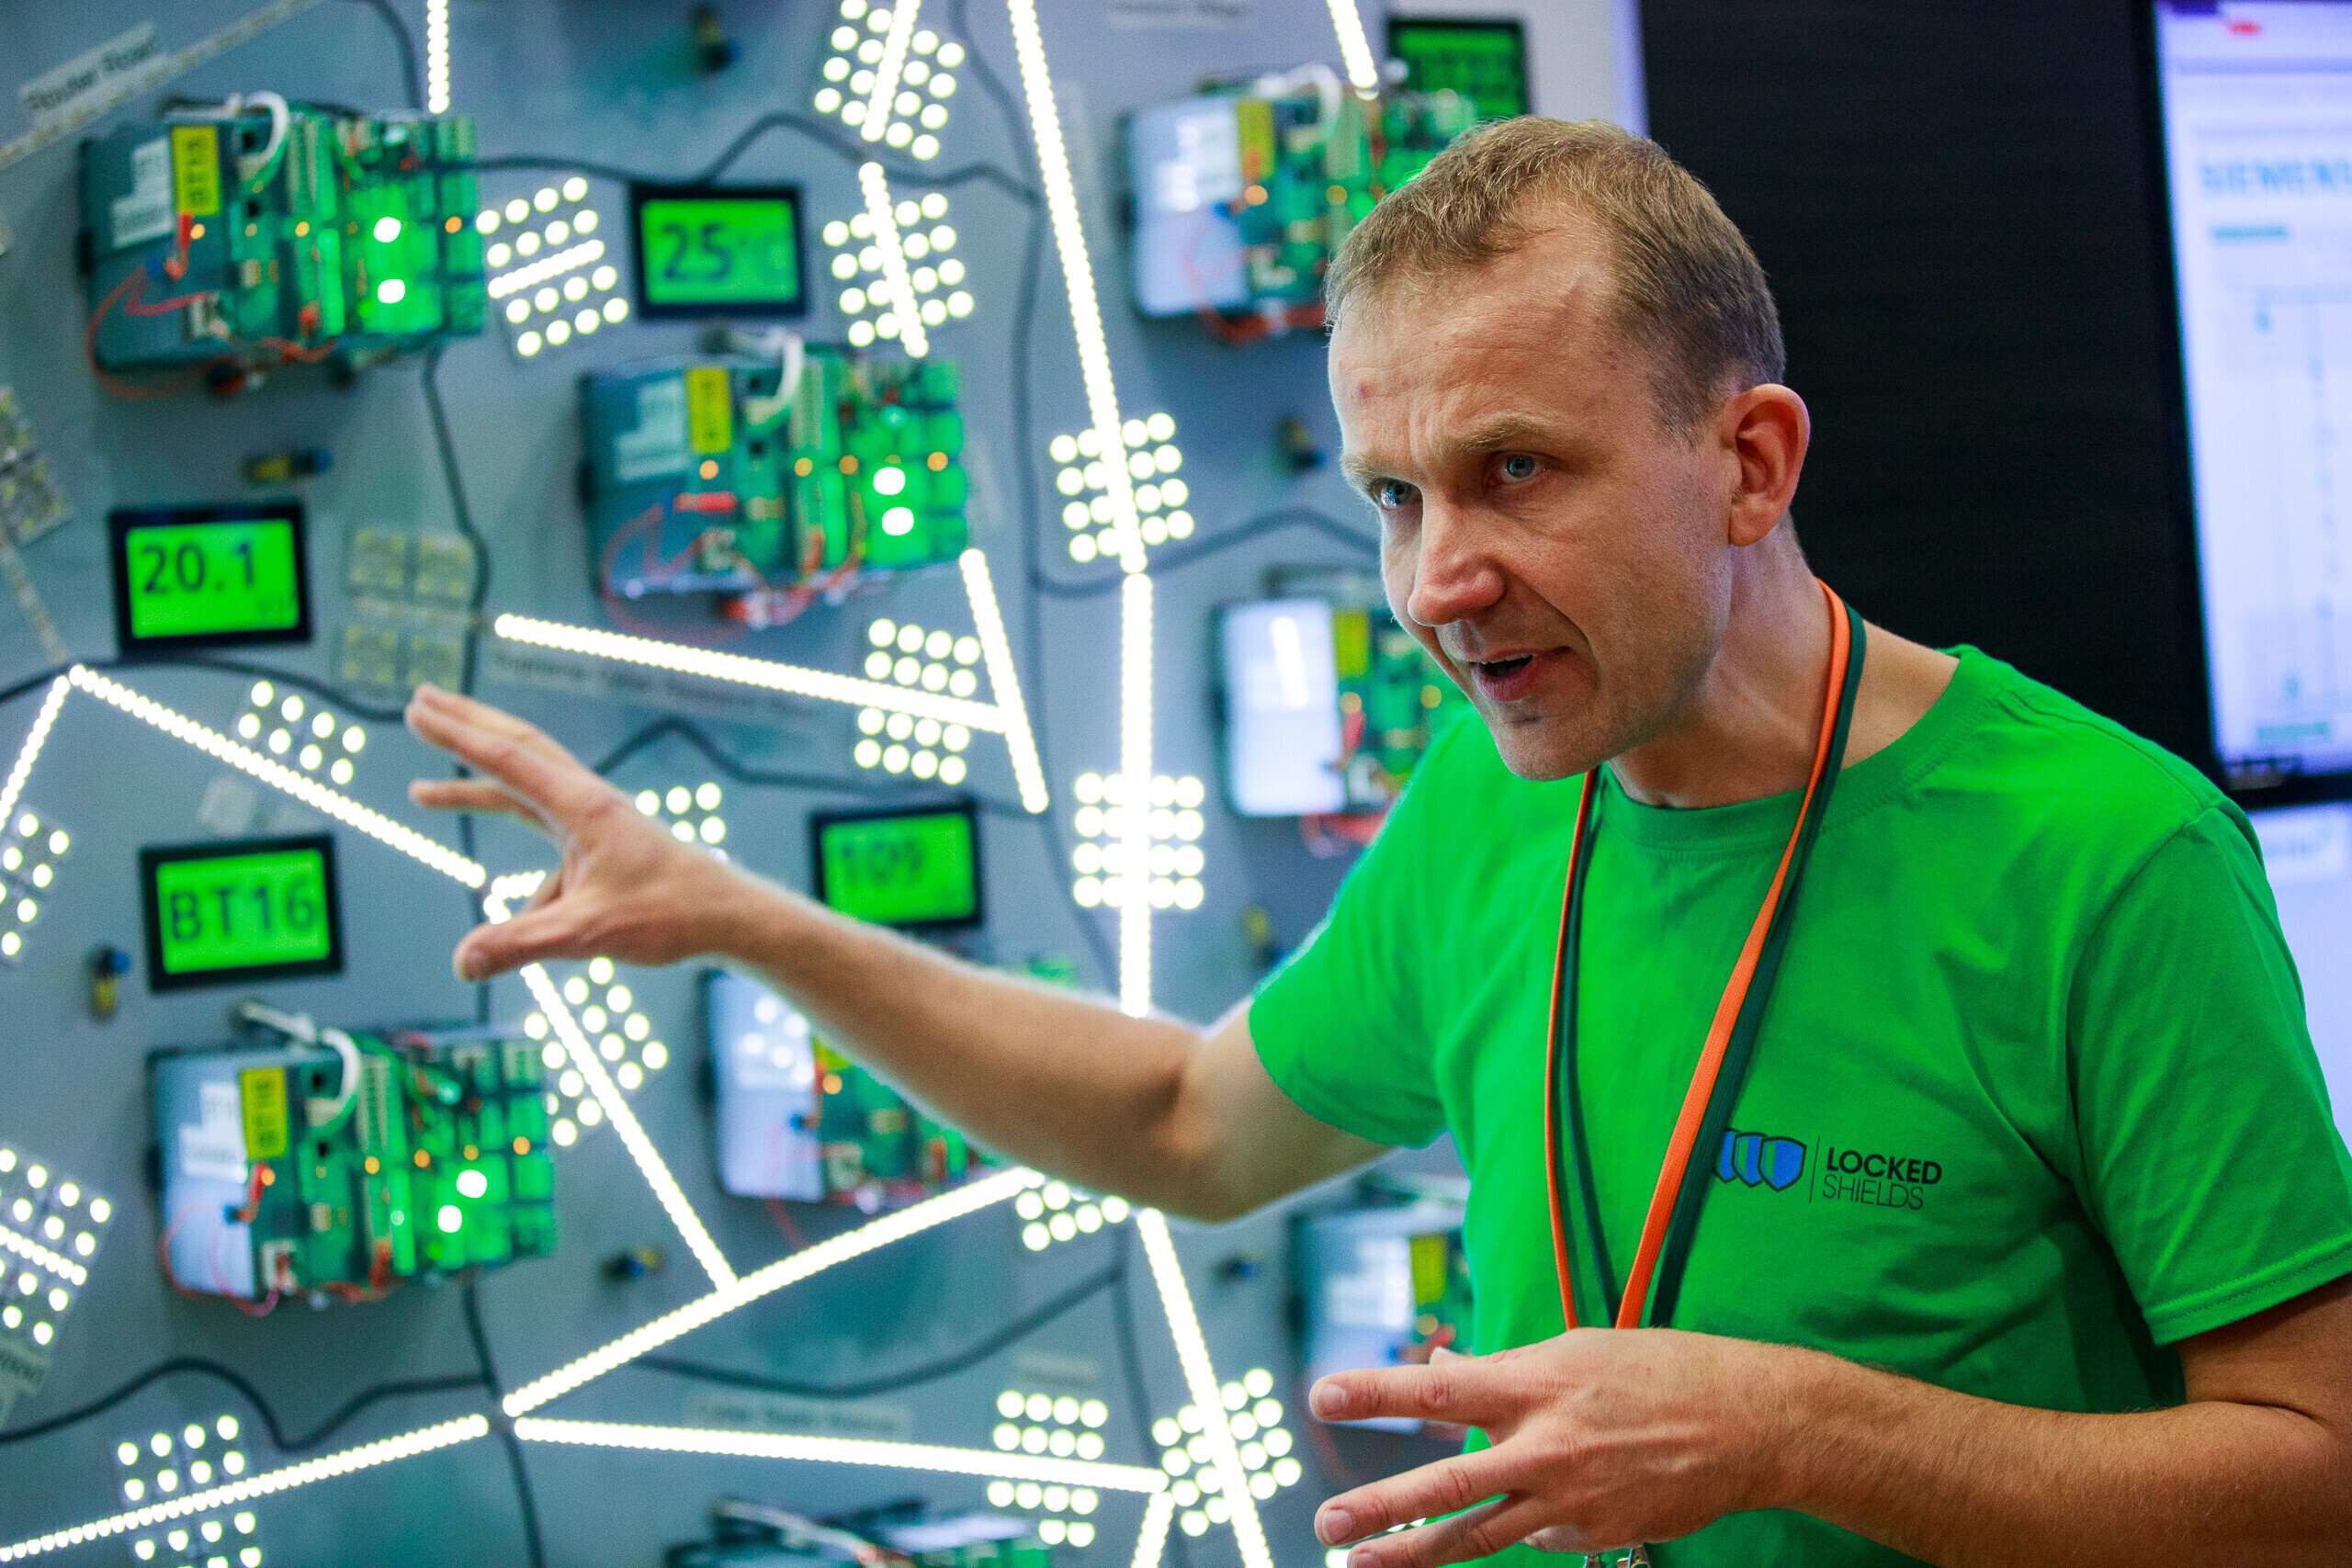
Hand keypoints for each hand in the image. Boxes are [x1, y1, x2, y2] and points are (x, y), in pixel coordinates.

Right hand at [405, 685, 748, 979]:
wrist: (726, 916)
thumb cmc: (669, 915)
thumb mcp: (588, 934)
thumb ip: (521, 945)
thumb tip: (460, 964)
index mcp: (583, 806)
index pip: (507, 759)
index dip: (456, 735)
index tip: (416, 711)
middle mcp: (587, 802)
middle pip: (518, 748)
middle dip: (466, 725)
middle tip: (420, 702)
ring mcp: (593, 821)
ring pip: (524, 788)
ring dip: (474, 786)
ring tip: (420, 795)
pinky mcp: (599, 845)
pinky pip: (543, 838)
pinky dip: (517, 865)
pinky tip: (509, 926)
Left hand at [1308, 1329, 1810, 1565]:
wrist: (1746, 1425)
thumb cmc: (1655, 1371)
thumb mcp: (1575, 1350)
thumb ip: (1503, 1370)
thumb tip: (1441, 1373)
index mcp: (1535, 1386)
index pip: (1438, 1390)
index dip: (1376, 1393)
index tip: (1321, 1396)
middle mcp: (1544, 1446)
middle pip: (1447, 1482)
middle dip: (1379, 1505)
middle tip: (1323, 1521)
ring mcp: (1568, 1500)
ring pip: (1477, 1535)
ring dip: (1414, 1552)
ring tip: (1361, 1563)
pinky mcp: (1592, 1536)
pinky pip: (1534, 1537)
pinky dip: (1516, 1525)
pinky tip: (1527, 1510)